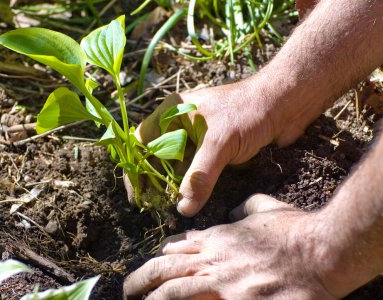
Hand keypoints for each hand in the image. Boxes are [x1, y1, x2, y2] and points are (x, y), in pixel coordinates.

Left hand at [124, 194, 341, 299]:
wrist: (321, 251)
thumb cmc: (295, 230)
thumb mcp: (265, 208)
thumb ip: (243, 209)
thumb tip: (233, 213)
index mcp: (217, 237)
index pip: (177, 247)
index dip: (161, 258)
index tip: (153, 267)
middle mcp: (213, 259)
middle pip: (165, 269)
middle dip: (141, 280)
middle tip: (128, 290)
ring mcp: (222, 283)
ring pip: (173, 291)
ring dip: (152, 299)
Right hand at [130, 81, 296, 216]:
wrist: (286, 104)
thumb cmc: (249, 111)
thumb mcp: (220, 143)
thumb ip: (200, 176)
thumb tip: (184, 208)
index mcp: (172, 111)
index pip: (142, 141)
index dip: (136, 168)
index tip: (137, 194)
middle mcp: (180, 123)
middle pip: (157, 156)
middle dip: (155, 181)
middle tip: (155, 205)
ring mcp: (198, 136)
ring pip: (178, 165)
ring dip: (175, 185)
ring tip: (173, 206)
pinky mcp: (214, 147)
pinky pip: (197, 168)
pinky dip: (193, 184)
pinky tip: (192, 199)